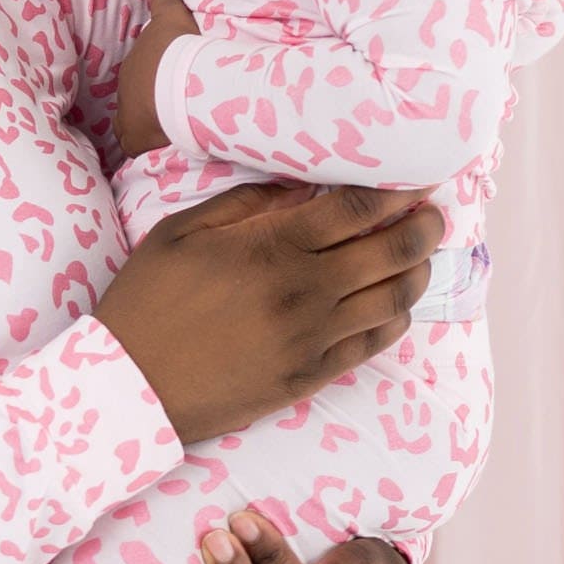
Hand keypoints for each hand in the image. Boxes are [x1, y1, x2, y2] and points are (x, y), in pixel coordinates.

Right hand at [92, 181, 443, 444]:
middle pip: (393, 251)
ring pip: (395, 299)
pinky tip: (393, 302)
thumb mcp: (181, 232)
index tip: (415, 177)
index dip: (397, 190)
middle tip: (433, 212)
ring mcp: (312, 339)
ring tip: (419, 255)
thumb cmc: (148, 300)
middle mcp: (303, 292)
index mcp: (271, 248)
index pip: (358, 209)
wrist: (131, 386)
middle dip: (423, 225)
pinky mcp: (310, 376)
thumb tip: (302, 187)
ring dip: (417, 271)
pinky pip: (373, 344)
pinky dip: (394, 317)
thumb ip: (246, 202)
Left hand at [111, 0, 200, 156]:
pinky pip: (133, 143)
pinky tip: (156, 144)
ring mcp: (126, 113)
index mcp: (134, 60)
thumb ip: (165, 2)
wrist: (180, 82)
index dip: (158, 70)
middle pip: (137, 92)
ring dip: (147, 120)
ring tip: (168, 123)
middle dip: (152, 95)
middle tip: (176, 99)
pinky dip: (143, 143)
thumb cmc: (178, 49)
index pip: (143, 66)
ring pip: (132, 117)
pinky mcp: (133, 137)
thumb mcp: (172, 15)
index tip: (171, 75)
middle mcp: (125, 85)